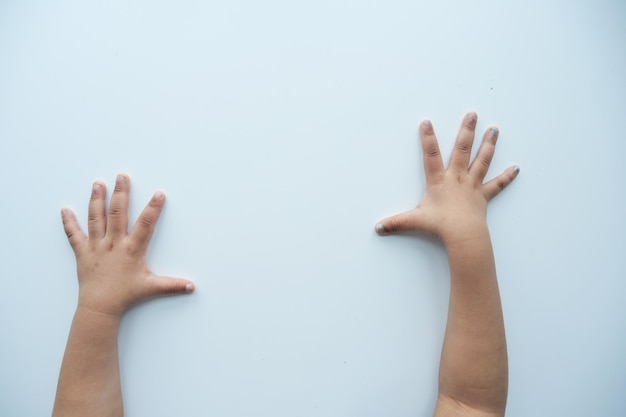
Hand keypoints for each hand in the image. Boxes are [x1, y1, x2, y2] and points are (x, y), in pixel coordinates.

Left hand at [61, 173, 194, 316]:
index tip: (159, 194)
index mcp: (132, 249)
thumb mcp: (152, 288)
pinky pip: (74, 234)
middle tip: (122, 177)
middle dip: (121, 193)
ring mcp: (96, 246)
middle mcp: (114, 244)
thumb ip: (173, 285)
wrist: (100, 307)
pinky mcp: (82, 252)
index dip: (153, 208)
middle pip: (117, 213)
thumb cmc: (126, 295)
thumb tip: (192, 286)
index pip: (146, 224)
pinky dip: (68, 222)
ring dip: (96, 200)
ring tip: (98, 184)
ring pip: (96, 218)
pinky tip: (65, 210)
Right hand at [375, 112, 518, 244]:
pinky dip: (506, 177)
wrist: (463, 235)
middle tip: (472, 115)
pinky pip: (497, 185)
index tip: (427, 122)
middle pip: (462, 150)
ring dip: (489, 145)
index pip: (431, 155)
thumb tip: (377, 228)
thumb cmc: (440, 226)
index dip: (428, 139)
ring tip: (494, 129)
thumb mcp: (414, 221)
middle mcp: (457, 178)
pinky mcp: (483, 196)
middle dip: (467, 131)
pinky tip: (516, 168)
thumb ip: (395, 223)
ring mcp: (472, 185)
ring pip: (482, 161)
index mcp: (439, 180)